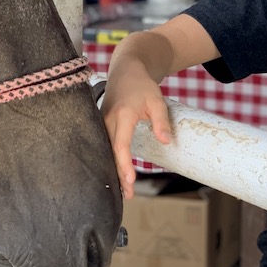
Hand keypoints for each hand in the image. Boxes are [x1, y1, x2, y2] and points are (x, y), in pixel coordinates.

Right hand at [103, 60, 171, 199]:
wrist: (125, 71)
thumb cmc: (142, 86)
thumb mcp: (157, 100)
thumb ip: (161, 121)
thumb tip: (166, 141)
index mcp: (122, 115)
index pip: (121, 144)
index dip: (125, 164)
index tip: (130, 180)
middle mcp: (107, 120)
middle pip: (110, 153)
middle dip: (118, 174)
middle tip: (128, 195)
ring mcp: (101, 122)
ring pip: (105, 151)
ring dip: (112, 169)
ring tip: (122, 190)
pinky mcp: (100, 125)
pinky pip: (103, 145)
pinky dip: (108, 160)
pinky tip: (114, 173)